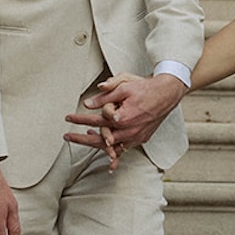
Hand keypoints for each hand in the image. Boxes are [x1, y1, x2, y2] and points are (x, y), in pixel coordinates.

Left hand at [64, 71, 183, 162]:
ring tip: (83, 139)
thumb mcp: (124, 86)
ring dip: (96, 144)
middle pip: (99, 140)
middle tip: (67, 136)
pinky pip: (123, 148)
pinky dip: (112, 149)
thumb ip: (105, 95)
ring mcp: (135, 137)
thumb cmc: (145, 88)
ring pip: (111, 147)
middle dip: (81, 139)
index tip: (68, 118)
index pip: (95, 121)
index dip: (79, 120)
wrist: (167, 94)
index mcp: (122, 118)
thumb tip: (88, 103)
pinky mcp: (141, 139)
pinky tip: (105, 148)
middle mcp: (129, 131)